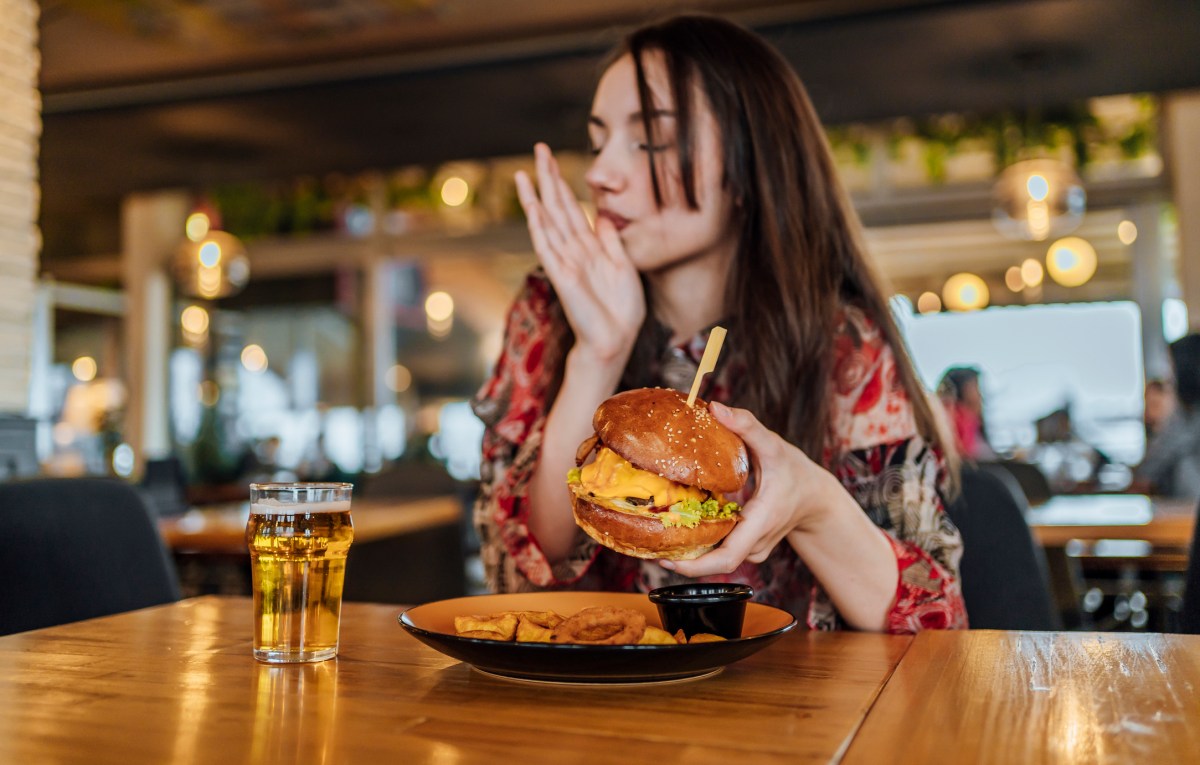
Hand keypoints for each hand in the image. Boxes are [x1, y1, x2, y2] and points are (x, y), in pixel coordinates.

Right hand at [515, 143, 644, 363]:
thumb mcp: (624, 266)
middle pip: (557, 207)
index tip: (554, 159)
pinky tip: (532, 208)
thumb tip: (601, 215)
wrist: (616, 340)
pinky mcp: (563, 277)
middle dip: (548, 178)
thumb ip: (611, 241)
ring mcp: (565, 262)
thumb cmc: (621, 310)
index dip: (564, 183)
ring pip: (547, 222)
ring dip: (536, 198)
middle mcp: (574, 250)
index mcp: (590, 247)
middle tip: (538, 149)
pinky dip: (539, 227)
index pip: (572, 208)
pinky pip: (548, 247)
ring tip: (524, 173)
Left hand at [663, 402, 830, 576]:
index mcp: (760, 522)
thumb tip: (715, 407)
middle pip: (714, 564)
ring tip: (659, 534)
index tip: (668, 561)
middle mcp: (755, 543)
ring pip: (716, 557)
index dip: (696, 566)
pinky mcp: (747, 548)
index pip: (727, 558)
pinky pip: (721, 550)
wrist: (816, 496)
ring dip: (690, 551)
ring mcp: (753, 550)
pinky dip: (701, 543)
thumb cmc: (794, 470)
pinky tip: (681, 529)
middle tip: (651, 549)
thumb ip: (746, 425)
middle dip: (683, 561)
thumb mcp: (773, 444)